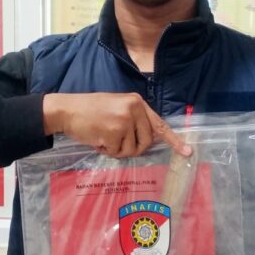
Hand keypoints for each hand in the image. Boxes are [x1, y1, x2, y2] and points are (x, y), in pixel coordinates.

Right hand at [42, 93, 191, 157]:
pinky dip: (106, 150)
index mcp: (137, 102)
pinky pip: (116, 152)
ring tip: (104, 136)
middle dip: (132, 147)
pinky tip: (97, 138)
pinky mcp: (114, 132)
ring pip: (131, 150)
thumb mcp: (117, 108)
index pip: (159, 124)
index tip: (187, 152)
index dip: (174, 140)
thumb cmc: (91, 110)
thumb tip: (150, 139)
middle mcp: (134, 109)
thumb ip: (135, 120)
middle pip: (146, 142)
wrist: (67, 109)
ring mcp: (124, 120)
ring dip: (117, 149)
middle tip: (115, 140)